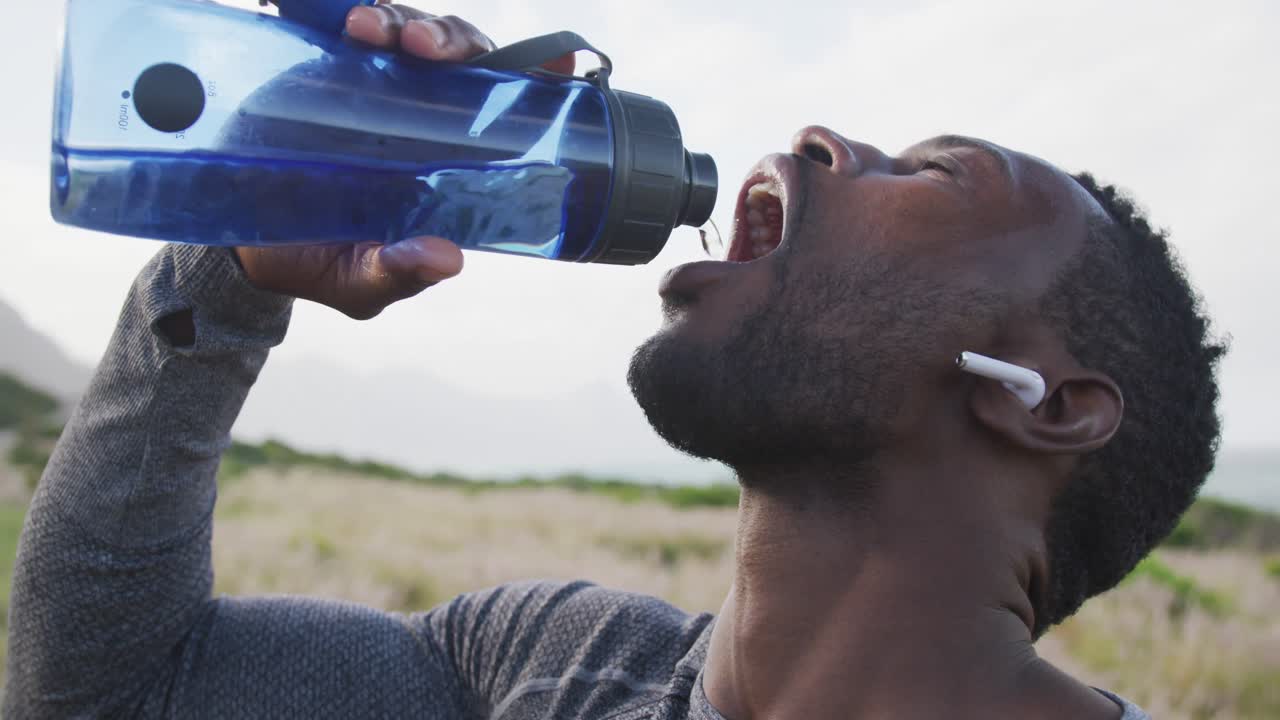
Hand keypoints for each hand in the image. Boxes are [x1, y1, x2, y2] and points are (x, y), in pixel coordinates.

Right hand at [234, 2, 574, 319]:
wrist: (238, 248)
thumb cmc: (318, 261)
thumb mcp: (361, 279)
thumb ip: (400, 271)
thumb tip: (447, 260)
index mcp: (446, 160)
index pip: (504, 106)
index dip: (538, 80)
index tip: (562, 66)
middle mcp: (420, 113)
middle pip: (460, 58)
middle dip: (451, 41)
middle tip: (425, 50)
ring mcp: (372, 85)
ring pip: (407, 32)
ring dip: (398, 22)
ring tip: (367, 31)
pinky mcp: (321, 65)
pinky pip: (345, 23)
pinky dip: (350, 11)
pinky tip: (345, 19)